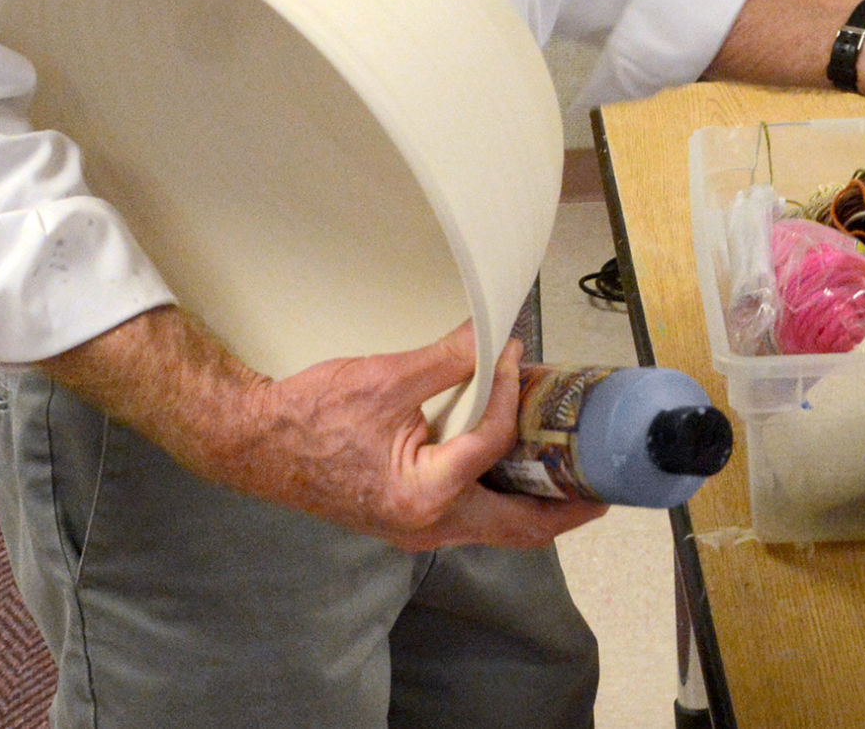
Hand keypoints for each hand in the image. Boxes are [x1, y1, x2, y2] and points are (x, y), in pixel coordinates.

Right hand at [234, 326, 607, 548]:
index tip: (519, 357)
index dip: (514, 395)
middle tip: (606, 483)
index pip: (495, 445)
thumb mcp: (387, 379)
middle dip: (567, 507)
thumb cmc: (311, 418)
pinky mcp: (412, 517)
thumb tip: (492, 335)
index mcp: (424, 497)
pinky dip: (503, 492)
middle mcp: (428, 527)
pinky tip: (515, 461)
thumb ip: (449, 360)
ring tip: (571, 472)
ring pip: (498, 527)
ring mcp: (419, 528)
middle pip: (519, 528)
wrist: (258, 444)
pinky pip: (473, 514)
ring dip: (538, 502)